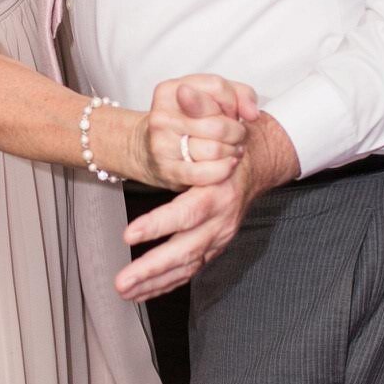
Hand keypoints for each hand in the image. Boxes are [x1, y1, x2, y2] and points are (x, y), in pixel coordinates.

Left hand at [116, 100, 294, 299]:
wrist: (262, 160)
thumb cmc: (236, 138)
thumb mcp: (225, 113)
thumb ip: (203, 104)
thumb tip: (183, 90)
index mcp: (219, 191)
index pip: (187, 212)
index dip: (159, 224)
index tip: (129, 234)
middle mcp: (221, 220)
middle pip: (186, 251)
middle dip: (152, 268)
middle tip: (121, 281)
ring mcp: (218, 237)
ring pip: (186, 266)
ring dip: (155, 282)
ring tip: (123, 291)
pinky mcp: (213, 246)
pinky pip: (188, 271)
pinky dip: (165, 284)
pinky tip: (140, 293)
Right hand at [141, 73, 258, 189]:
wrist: (149, 151)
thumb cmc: (187, 121)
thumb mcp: (209, 98)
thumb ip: (239, 94)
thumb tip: (252, 114)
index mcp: (170, 90)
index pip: (216, 87)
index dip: (233, 102)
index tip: (232, 111)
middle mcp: (162, 115)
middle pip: (218, 124)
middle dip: (237, 132)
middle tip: (237, 136)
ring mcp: (162, 143)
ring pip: (214, 149)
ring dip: (232, 152)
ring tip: (232, 150)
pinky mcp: (167, 170)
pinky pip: (205, 173)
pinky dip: (223, 170)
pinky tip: (229, 164)